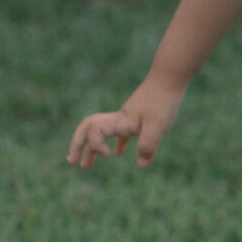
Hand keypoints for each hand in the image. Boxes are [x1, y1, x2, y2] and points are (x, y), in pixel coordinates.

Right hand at [66, 72, 186, 169]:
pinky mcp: (138, 116)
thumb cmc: (163, 100)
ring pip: (102, 132)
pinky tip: (117, 154)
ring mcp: (127, 117)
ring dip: (93, 147)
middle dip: (78, 144)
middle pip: (88, 128)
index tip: (108, 156)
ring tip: (87, 165)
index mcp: (120, 121)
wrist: (170, 76)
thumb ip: (148, 145)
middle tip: (71, 161)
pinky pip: (121, 132)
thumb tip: (141, 164)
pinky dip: (116, 143)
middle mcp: (119, 119)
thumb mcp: (158, 125)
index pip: (94, 131)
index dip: (94, 145)